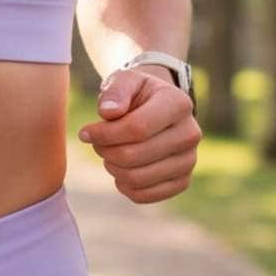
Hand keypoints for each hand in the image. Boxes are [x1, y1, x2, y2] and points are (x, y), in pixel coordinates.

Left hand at [77, 64, 200, 203]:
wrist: (158, 108)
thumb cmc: (137, 94)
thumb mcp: (125, 80)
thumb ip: (116, 91)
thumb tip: (108, 113)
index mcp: (178, 103)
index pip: (136, 128)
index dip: (104, 134)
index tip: (85, 132)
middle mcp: (190, 133)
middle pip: (134, 156)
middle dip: (105, 150)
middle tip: (97, 142)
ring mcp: (189, 160)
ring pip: (137, 178)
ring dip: (112, 167)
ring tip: (109, 153)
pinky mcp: (182, 182)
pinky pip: (144, 195)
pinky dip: (124, 185)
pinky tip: (120, 169)